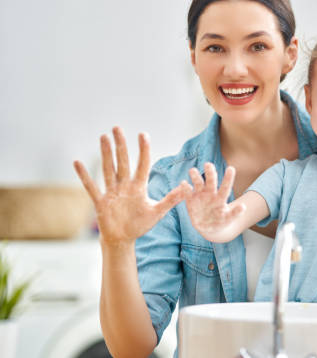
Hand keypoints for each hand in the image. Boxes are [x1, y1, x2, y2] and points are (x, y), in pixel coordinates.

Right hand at [73, 127, 188, 246]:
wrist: (123, 240)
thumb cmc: (140, 224)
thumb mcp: (158, 212)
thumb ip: (171, 199)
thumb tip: (187, 187)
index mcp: (139, 187)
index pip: (142, 164)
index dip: (143, 150)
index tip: (143, 134)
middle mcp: (125, 186)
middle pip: (123, 162)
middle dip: (121, 145)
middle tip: (117, 127)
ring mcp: (112, 192)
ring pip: (108, 169)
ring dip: (105, 154)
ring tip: (103, 137)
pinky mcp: (101, 202)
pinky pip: (91, 187)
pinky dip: (85, 176)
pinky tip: (77, 162)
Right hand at [185, 163, 245, 237]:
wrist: (209, 227)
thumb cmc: (221, 221)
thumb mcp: (228, 219)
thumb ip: (235, 213)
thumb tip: (243, 207)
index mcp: (221, 197)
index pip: (225, 187)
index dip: (228, 178)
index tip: (231, 168)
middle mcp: (210, 193)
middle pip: (211, 181)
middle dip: (210, 173)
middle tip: (208, 164)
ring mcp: (200, 195)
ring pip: (198, 184)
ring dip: (195, 177)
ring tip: (192, 170)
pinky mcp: (190, 200)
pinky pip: (187, 193)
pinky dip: (185, 188)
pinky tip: (184, 183)